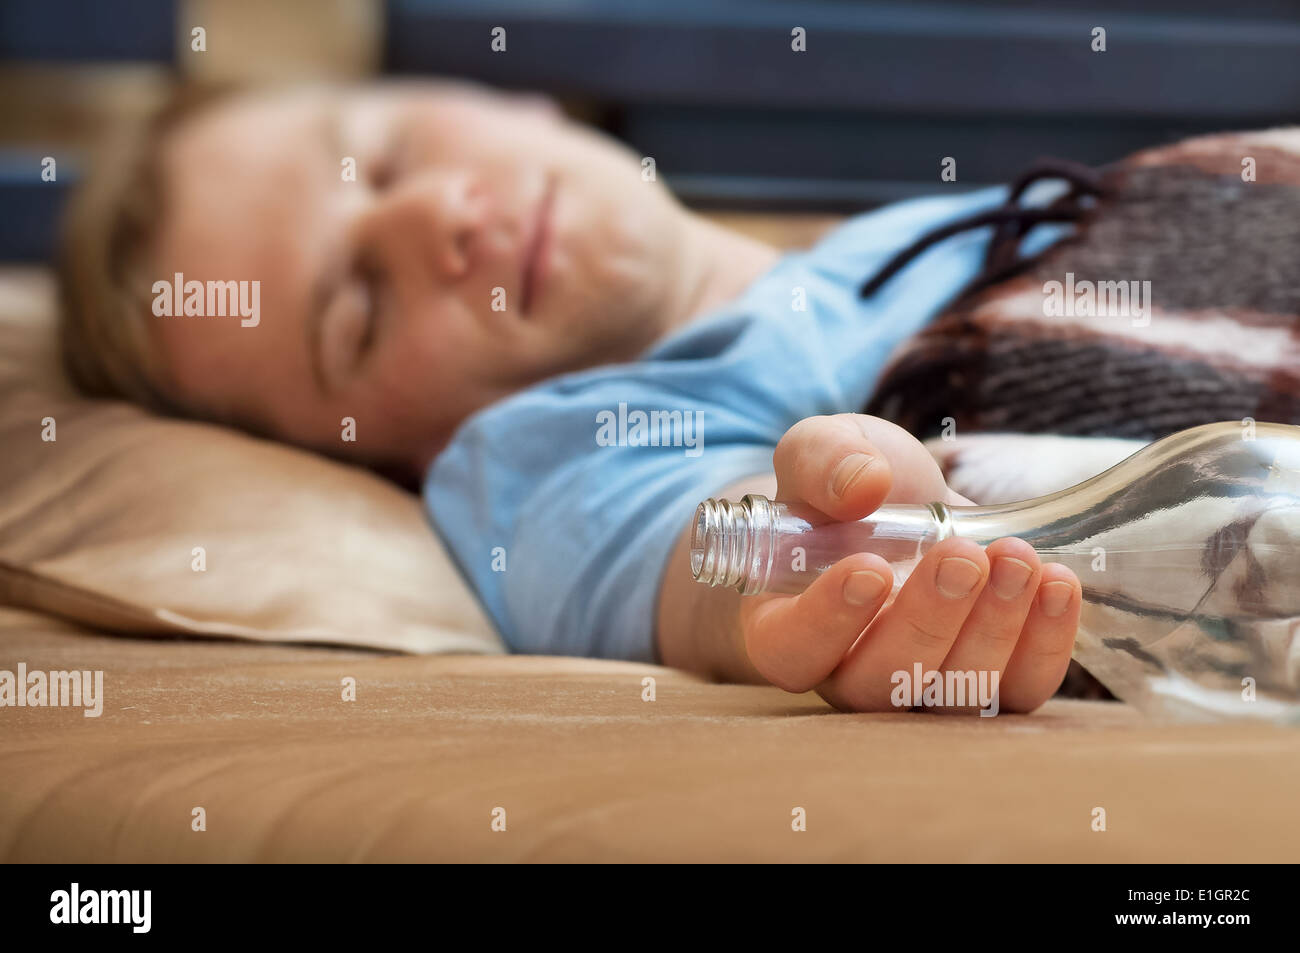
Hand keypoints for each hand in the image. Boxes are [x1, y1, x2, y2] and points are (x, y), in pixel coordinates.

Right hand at [738, 414, 1080, 713]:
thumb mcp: (821, 450)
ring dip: (995, 628)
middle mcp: (846, 671)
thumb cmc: (845, 488)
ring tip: (1018, 557)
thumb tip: (864, 484)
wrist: (903, 504)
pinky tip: (1057, 585)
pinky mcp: (988, 684)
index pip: (792, 650)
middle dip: (929, 621)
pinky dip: (1046, 644)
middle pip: (880, 683)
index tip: (870, 567)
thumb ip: (823, 458)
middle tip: (963, 556)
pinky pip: (1018, 691)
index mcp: (783, 623)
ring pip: (954, 694)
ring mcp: (920, 687)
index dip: (827, 622)